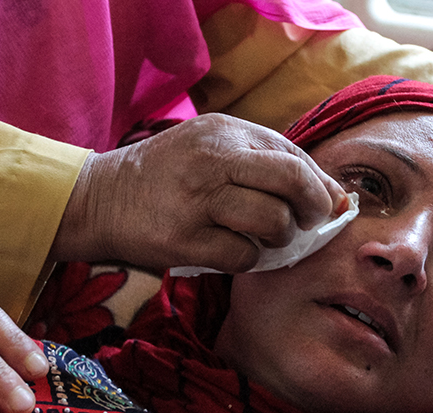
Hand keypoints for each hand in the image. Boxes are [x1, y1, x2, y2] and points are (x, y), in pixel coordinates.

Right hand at [50, 113, 346, 272]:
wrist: (99, 199)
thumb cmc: (166, 176)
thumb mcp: (210, 148)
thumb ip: (264, 162)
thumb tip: (333, 196)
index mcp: (224, 133)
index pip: (293, 155)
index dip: (321, 184)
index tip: (330, 205)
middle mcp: (212, 161)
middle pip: (292, 181)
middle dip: (314, 207)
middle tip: (310, 223)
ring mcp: (196, 201)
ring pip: (273, 221)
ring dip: (281, 237)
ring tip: (267, 238)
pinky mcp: (183, 240)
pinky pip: (243, 255)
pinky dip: (250, 259)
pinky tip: (236, 251)